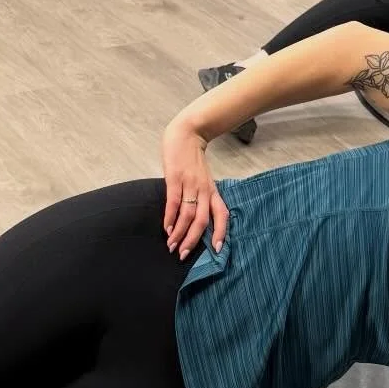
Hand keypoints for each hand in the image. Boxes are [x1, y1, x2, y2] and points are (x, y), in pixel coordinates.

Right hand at [161, 114, 229, 259]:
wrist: (187, 132)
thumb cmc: (193, 158)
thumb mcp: (203, 178)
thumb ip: (201, 195)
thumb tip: (194, 216)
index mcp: (212, 191)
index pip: (222, 215)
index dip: (221, 233)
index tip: (217, 250)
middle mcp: (204, 190)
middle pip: (202, 221)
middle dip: (192, 240)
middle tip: (183, 255)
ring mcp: (190, 184)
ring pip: (188, 215)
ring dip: (179, 233)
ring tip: (171, 246)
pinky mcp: (175, 178)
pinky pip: (174, 202)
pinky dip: (170, 218)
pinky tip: (166, 228)